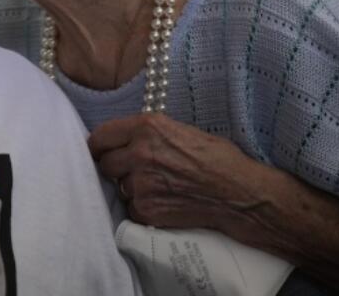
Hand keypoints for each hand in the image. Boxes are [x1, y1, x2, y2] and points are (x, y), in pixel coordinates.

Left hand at [88, 113, 272, 233]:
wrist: (238, 193)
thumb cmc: (217, 158)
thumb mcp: (180, 130)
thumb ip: (148, 133)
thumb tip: (124, 140)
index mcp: (146, 127)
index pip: (100, 137)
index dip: (100, 146)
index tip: (101, 152)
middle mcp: (139, 153)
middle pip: (104, 164)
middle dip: (116, 168)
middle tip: (134, 171)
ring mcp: (141, 184)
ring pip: (118, 188)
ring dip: (131, 189)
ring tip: (157, 187)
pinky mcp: (147, 210)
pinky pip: (131, 209)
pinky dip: (143, 209)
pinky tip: (163, 203)